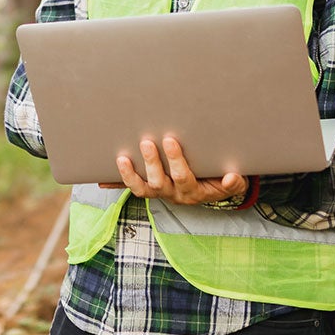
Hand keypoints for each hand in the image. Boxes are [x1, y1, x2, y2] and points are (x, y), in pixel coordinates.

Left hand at [101, 136, 247, 205]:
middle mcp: (173, 194)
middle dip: (152, 163)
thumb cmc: (221, 180)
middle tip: (146, 142)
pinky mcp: (149, 189)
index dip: (176, 161)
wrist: (214, 189)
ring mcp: (159, 192)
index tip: (170, 140)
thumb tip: (231, 177)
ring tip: (122, 158)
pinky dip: (116, 183)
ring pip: (141, 188)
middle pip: (159, 182)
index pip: (183, 178)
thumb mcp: (232, 182)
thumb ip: (233, 182)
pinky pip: (131, 187)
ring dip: (129, 175)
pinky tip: (101, 178)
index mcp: (192, 191)